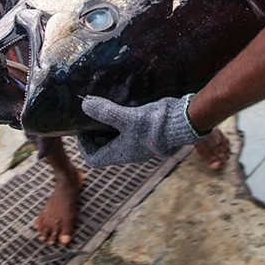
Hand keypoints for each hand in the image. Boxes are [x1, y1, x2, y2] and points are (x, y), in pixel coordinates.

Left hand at [77, 94, 209, 166]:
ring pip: (117, 138)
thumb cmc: (154, 125)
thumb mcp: (127, 118)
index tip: (82, 129)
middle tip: (91, 115)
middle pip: (104, 148)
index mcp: (121, 153)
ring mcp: (139, 142)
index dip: (84, 147)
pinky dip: (121, 120)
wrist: (182, 122)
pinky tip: (121, 105)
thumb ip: (106, 112)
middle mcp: (129, 151)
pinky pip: (128, 130)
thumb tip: (85, 104)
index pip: (94, 159)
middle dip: (95, 133)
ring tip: (104, 108)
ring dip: (108, 126)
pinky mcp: (147, 132)